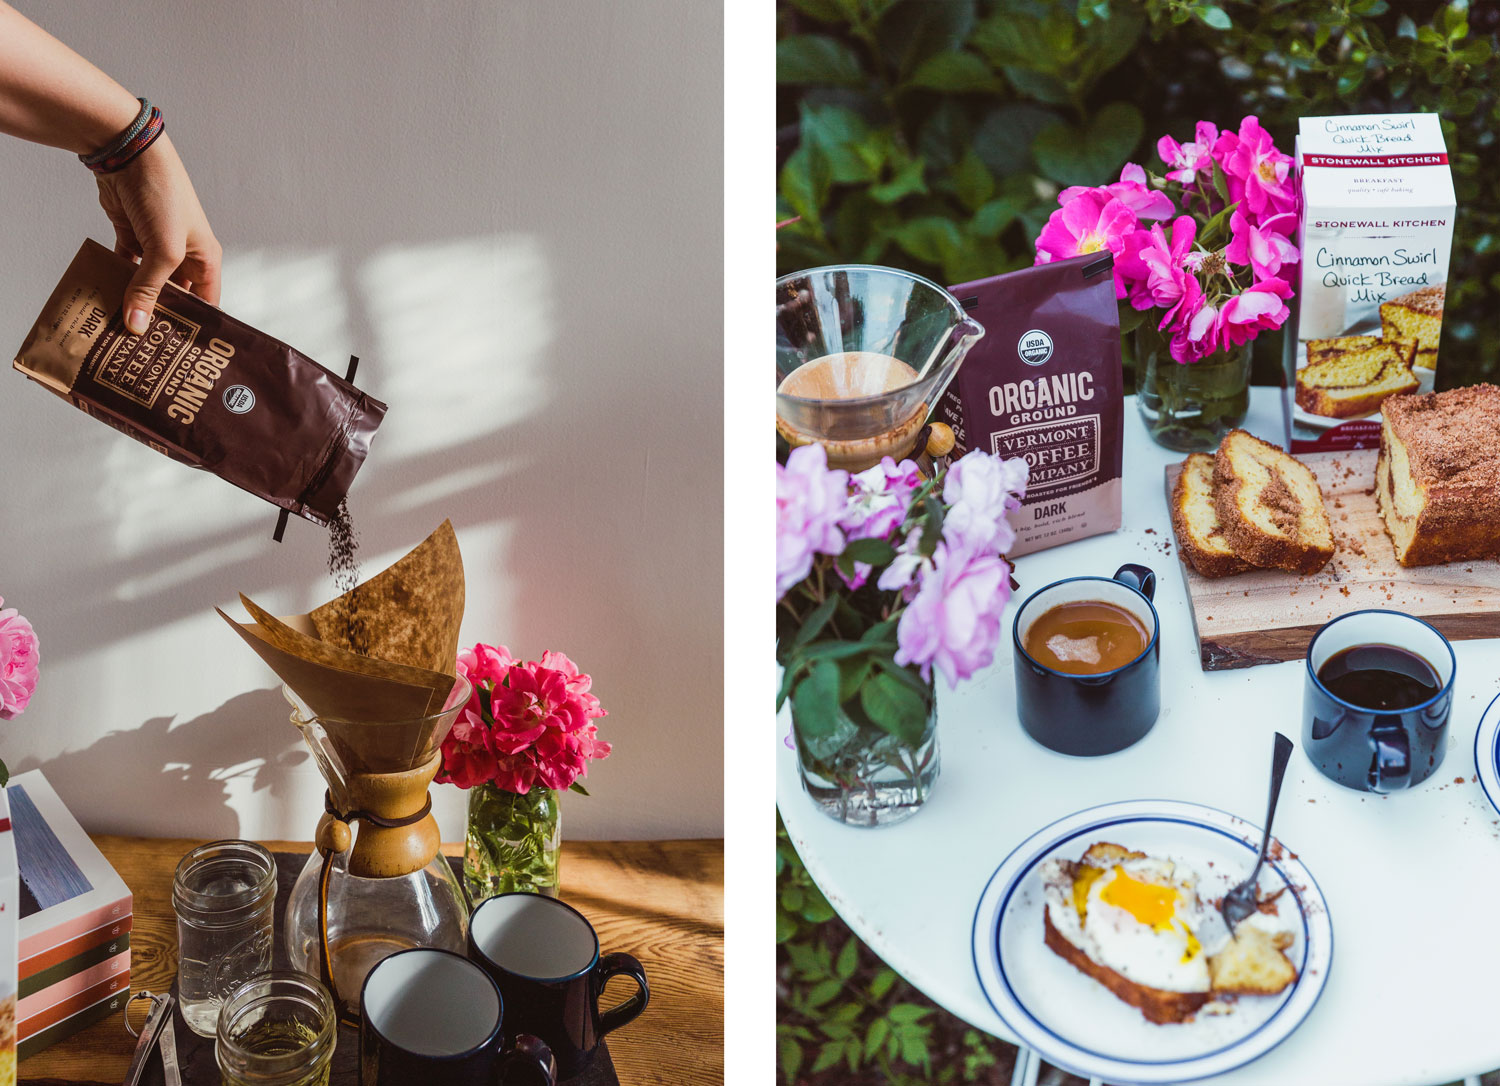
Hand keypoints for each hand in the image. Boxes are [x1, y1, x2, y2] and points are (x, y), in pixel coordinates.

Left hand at [95, 133, 220, 333]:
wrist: (128, 155)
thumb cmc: (164, 196)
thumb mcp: (163, 249)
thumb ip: (149, 288)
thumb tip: (136, 325)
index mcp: (205, 259)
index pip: (206, 303)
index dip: (196, 327)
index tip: (181, 352)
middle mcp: (184, 255)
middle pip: (173, 296)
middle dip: (160, 317)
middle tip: (146, 347)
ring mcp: (155, 246)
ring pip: (146, 284)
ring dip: (135, 301)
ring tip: (122, 328)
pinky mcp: (131, 237)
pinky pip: (124, 268)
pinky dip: (116, 281)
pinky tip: (106, 299)